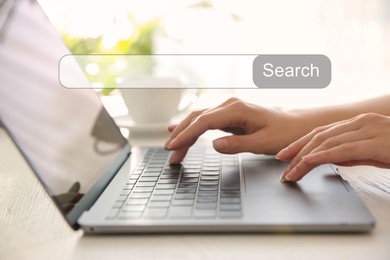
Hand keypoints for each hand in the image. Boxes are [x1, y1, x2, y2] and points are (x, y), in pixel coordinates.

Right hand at [165, 98, 302, 163]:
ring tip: (172, 148)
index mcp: (237, 110)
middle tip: (170, 153)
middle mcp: (229, 106)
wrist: (295, 126)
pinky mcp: (228, 117)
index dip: (187, 135)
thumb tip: (214, 145)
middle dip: (181, 135)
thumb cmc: (283, 134)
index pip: (204, 122)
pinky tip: (178, 131)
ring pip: (198, 119)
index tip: (174, 147)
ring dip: (184, 133)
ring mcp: (227, 110)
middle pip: (196, 119)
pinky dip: (191, 129)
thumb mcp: (263, 143)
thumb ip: (238, 145)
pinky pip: (204, 122)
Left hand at [277, 113, 389, 181]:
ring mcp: (366, 130)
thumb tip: (329, 158)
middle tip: (283, 167)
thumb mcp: (372, 151)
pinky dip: (321, 156)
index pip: (321, 132)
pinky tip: (307, 162)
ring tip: (291, 171)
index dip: (300, 143)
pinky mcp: (373, 142)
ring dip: (304, 158)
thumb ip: (351, 152)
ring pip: (325, 143)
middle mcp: (358, 122)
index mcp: (357, 123)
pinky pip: (342, 149)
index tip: (285, 155)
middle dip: (297, 151)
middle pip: (318, 136)